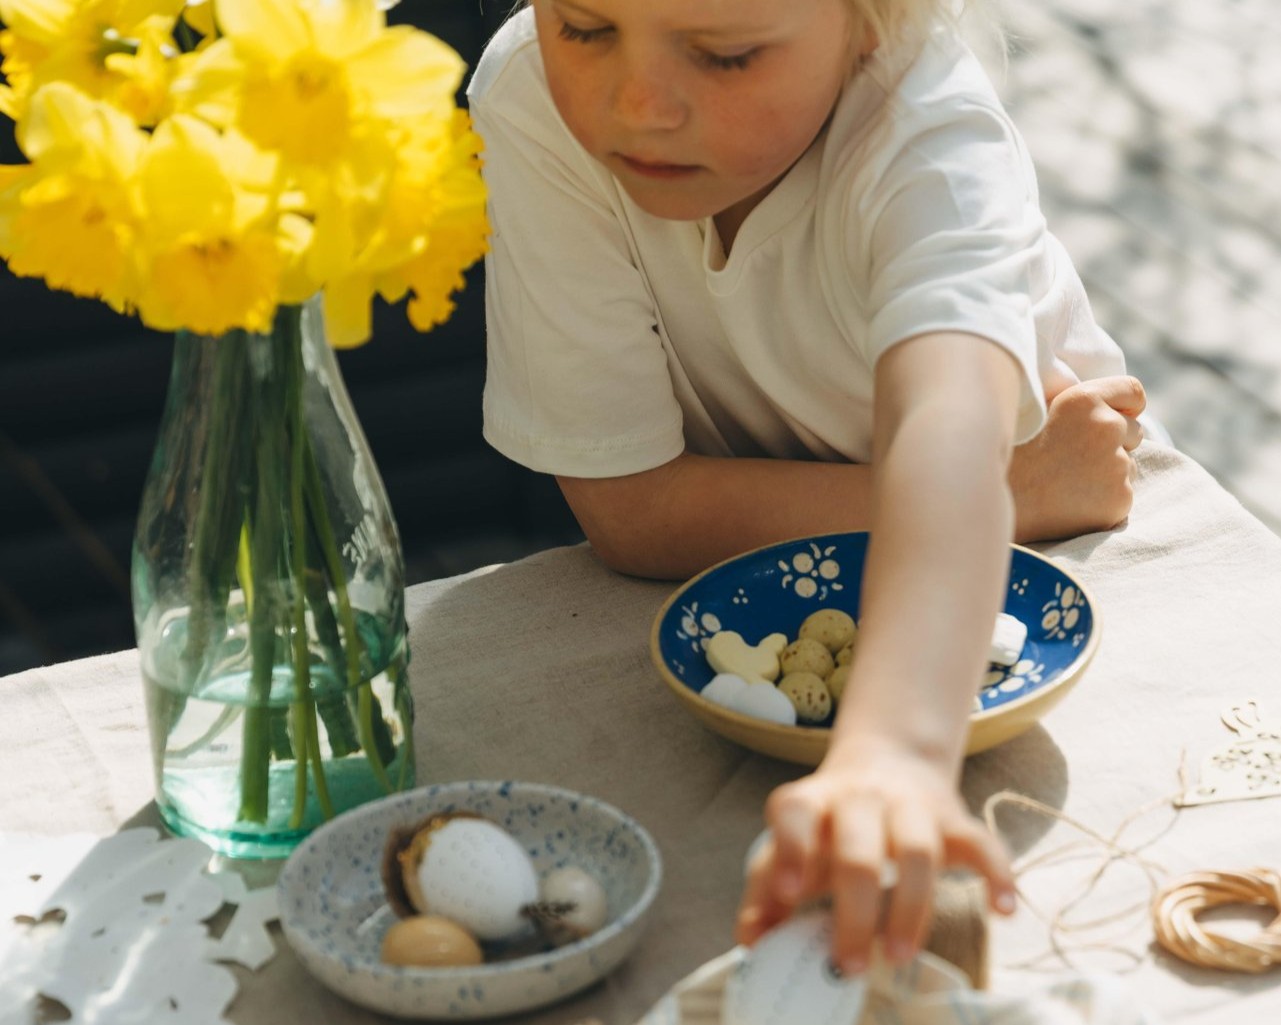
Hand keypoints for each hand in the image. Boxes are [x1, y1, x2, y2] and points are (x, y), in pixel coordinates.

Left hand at [735, 739, 1014, 975]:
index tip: (792, 895)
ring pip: (918, 851)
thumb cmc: (830, 824)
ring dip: (911, 908)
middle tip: (850, 965)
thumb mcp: (792, 846)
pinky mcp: (955, 819)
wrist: (888, 761)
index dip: (791, 851)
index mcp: (812, 803)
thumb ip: (766, 890)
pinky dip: (997, 874)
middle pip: (858, 850)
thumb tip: (750, 939)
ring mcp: (911, 806)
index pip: (794, 813)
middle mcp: (860, 798)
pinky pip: (982, 842)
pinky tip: (1003, 911)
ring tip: (899, 954)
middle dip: (855, 912)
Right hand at [1009, 375, 1145, 541]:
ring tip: (1067, 482)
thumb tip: (1104, 400)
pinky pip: (1122, 494)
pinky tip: (1072, 502)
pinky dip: (1104, 499)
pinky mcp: (1119, 498)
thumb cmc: (1010, 455)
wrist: (995, 503)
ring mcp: (1117, 465)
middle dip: (1115, 442)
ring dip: (1108, 472)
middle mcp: (1107, 427)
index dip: (1126, 405)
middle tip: (1075, 458)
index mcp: (1085, 399)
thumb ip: (1075, 402)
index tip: (1118, 416)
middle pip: (1134, 430)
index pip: (1133, 391)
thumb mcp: (1036, 411)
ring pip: (1127, 465)